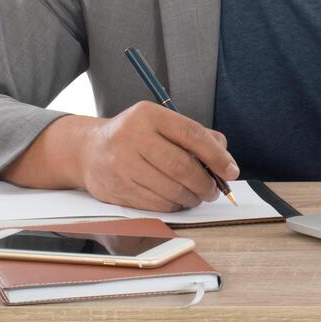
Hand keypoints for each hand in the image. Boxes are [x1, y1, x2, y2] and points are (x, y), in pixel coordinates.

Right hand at [76, 101, 239, 211]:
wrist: (88, 151)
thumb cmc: (135, 136)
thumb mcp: (161, 123)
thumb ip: (195, 135)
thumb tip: (225, 157)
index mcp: (148, 115)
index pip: (191, 135)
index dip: (217, 156)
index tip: (231, 171)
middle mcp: (132, 137)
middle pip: (182, 166)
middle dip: (206, 183)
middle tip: (213, 190)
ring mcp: (122, 164)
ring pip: (170, 189)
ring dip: (191, 197)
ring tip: (197, 195)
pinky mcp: (117, 189)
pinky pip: (156, 204)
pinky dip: (174, 206)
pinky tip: (177, 200)